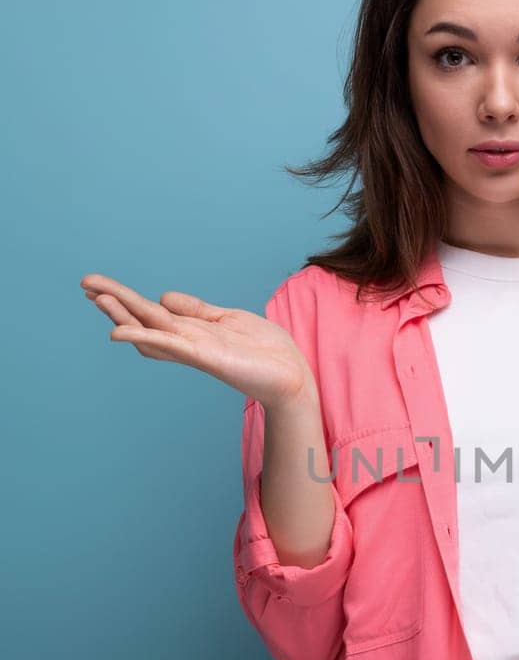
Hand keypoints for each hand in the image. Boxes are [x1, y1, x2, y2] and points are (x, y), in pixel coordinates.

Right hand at [79, 273, 314, 409]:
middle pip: (143, 318)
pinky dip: (146, 337)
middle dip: (115, 301)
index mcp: (192, 329)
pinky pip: (171, 345)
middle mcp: (188, 340)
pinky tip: (121, 332)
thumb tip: (163, 296)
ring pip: (150, 329)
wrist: (292, 375)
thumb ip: (196, 309)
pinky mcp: (207, 357)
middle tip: (85, 284)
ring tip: (97, 298)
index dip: (126, 298)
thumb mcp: (228, 318)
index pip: (151, 312)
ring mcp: (195, 349)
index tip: (98, 286)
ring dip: (123, 314)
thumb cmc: (265, 350)